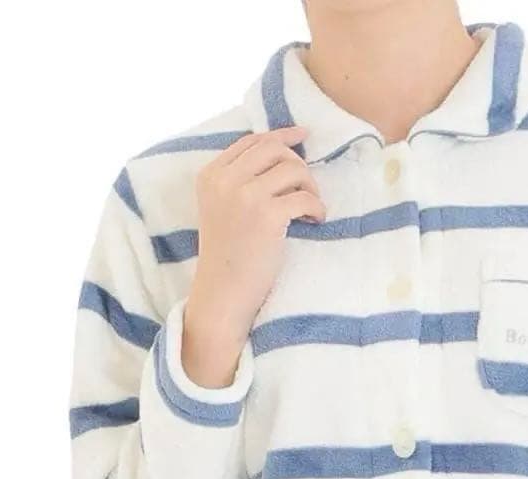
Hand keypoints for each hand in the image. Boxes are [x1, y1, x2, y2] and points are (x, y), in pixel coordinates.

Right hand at [182, 126, 325, 387]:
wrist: (223, 293)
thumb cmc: (228, 257)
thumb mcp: (221, 210)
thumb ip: (239, 182)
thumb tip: (282, 156)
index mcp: (211, 175)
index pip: (251, 141)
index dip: (280, 135)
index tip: (302, 136)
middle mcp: (225, 180)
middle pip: (273, 148)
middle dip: (298, 163)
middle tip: (307, 188)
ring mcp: (245, 196)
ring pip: (293, 169)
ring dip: (310, 187)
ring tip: (309, 210)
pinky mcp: (267, 216)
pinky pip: (305, 197)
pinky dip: (316, 208)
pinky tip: (314, 221)